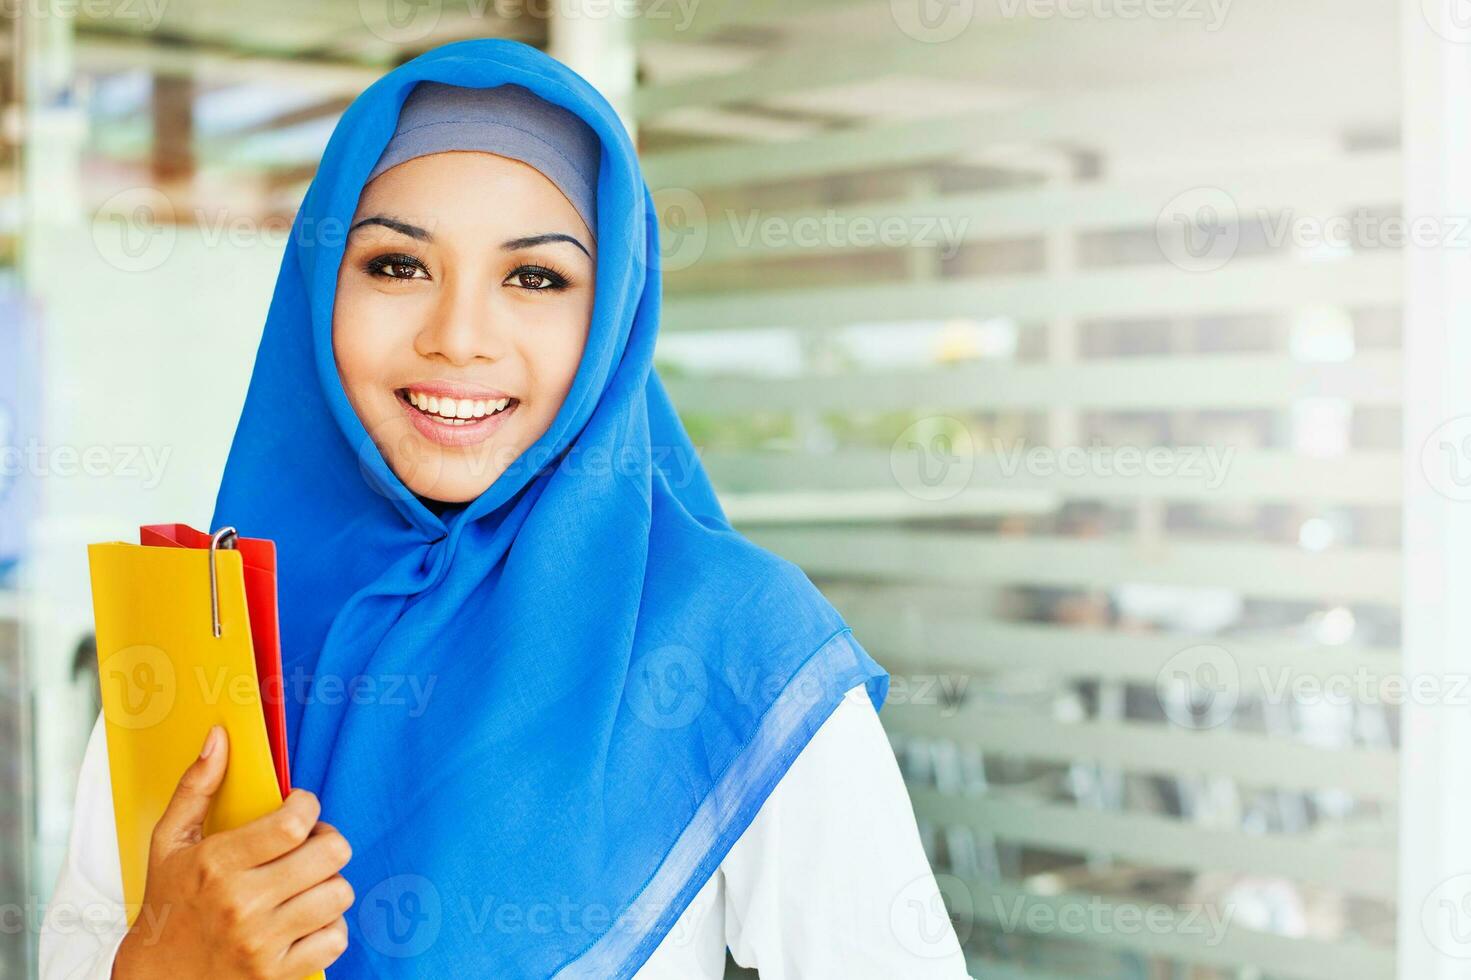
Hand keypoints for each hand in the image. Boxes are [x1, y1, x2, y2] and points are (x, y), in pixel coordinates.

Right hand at [112, 726, 353, 978]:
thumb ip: (197, 787)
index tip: (299, 809)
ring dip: (328, 884)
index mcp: (216, 865)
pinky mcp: (277, 975)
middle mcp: (241, 904)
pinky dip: (329, 926)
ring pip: (339, 893)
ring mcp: (261, 943)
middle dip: (327, 842)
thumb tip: (219, 737)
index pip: (293, 823)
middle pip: (331, 854)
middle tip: (309, 846)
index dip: (308, 807)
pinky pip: (337, 936)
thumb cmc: (168, 905)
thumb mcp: (169, 843)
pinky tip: (304, 920)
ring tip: (304, 884)